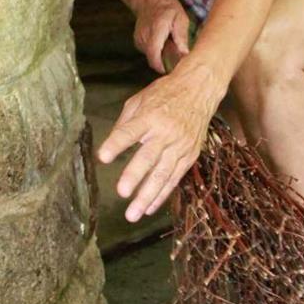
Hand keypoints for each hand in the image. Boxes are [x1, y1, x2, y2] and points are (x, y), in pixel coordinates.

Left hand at [97, 61, 220, 221]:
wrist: (199, 90)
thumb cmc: (165, 94)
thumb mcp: (139, 100)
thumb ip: (124, 123)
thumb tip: (111, 145)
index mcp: (149, 116)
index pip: (130, 132)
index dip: (116, 144)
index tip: (103, 157)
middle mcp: (166, 132)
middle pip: (149, 157)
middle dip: (135, 176)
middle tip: (121, 193)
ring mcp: (180, 146)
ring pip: (163, 174)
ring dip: (147, 196)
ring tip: (133, 214)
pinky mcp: (189, 155)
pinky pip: (174, 178)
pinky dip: (162, 195)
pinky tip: (149, 208)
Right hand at [132, 0, 190, 73]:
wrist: (149, 0)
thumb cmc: (167, 8)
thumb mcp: (180, 18)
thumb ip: (181, 36)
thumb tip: (184, 53)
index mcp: (156, 30)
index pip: (154, 54)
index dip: (161, 67)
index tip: (171, 72)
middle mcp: (145, 36)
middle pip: (154, 59)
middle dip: (166, 62)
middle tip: (178, 57)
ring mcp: (139, 40)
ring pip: (152, 56)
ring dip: (162, 56)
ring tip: (170, 44)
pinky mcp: (138, 42)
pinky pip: (149, 52)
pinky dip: (157, 51)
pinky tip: (163, 41)